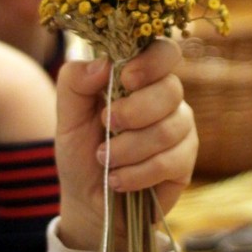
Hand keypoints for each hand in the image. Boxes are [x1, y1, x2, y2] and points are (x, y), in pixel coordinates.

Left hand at [55, 38, 196, 250]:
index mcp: (140, 78)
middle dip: (133, 111)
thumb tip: (104, 64)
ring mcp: (180, 130)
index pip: (165, 52)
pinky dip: (136, 173)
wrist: (88, 200)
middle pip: (170, 89)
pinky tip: (118, 180)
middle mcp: (167, 99)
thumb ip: (75, 83)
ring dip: (128, 148)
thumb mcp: (67, 117)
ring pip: (168, 128)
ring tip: (104, 159)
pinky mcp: (184, 163)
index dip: (150, 62)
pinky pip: (170, 161)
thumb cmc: (81, 151)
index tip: (124, 79)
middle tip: (105, 125)